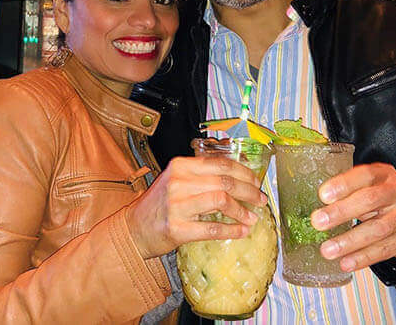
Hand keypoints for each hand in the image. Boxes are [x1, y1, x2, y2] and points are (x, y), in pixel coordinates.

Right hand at [126, 156, 267, 258]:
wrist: (134, 228)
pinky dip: (232, 230)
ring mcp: (177, 205)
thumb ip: (201, 171)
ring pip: (221, 201)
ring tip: (253, 217)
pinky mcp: (177, 228)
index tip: (255, 181)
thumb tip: (235, 165)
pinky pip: (212, 228)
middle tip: (260, 199)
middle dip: (249, 191)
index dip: (243, 171)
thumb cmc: (160, 203)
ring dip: (242, 211)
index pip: (220, 163)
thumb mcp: (177, 178)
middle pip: (225, 181)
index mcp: (180, 165)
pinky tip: (242, 231)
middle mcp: (178, 182)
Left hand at [310, 162, 395, 271]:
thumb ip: (350, 192)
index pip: (364, 175)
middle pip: (369, 200)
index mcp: (384, 174)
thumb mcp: (370, 187)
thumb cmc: (384, 198)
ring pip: (377, 229)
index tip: (323, 195)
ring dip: (348, 241)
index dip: (343, 184)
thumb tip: (318, 207)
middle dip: (341, 212)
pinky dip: (363, 258)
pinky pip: (385, 249)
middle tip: (318, 222)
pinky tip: (346, 262)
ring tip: (327, 250)